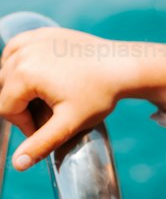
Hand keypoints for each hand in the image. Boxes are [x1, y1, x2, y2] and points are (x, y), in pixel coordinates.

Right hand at [0, 28, 132, 168]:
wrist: (122, 66)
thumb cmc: (99, 95)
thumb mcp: (69, 124)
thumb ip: (41, 143)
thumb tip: (17, 165)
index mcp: (23, 74)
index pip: (6, 109)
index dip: (25, 125)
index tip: (48, 128)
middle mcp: (21, 52)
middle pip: (5, 89)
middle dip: (23, 106)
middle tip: (51, 113)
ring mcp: (30, 39)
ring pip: (8, 70)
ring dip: (21, 87)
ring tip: (49, 97)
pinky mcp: (40, 33)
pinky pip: (18, 52)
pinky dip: (23, 65)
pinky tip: (42, 76)